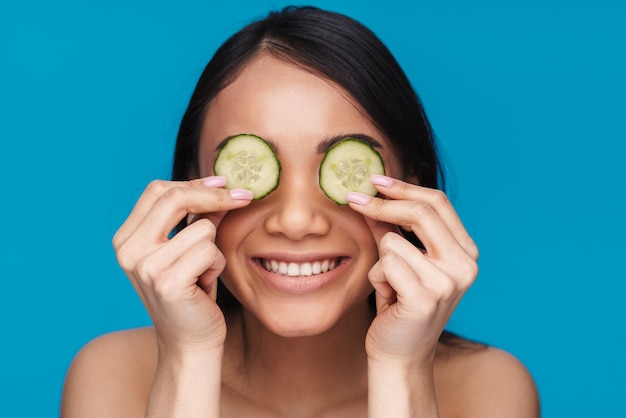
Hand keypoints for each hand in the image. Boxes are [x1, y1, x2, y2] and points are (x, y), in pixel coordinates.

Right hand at [112, 177, 252, 353]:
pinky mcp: (167, 282)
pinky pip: (210, 251)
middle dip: (214, 196)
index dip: (194, 182)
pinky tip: (205, 285)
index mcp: (127, 238)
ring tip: (204, 271)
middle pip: (175, 198)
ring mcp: (145, 266)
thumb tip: (225, 184)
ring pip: (202, 228)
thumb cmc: (192, 293)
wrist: (190, 342)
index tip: (224, 182)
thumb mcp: (189, 248)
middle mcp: (129, 250)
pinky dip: (217, 265)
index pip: (157, 190)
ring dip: (214, 247)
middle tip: (243, 198)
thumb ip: (199, 216)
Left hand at [347, 176, 478, 366]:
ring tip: (389, 285)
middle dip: (383, 204)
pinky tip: (388, 298)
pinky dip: (377, 279)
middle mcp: (465, 265)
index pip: (438, 202)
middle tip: (353, 200)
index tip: (374, 180)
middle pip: (421, 211)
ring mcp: (448, 283)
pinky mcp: (425, 298)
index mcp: (465, 251)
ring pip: (393, 241)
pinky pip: (386, 264)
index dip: (403, 187)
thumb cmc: (399, 304)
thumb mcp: (401, 259)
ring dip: (380, 261)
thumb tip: (371, 191)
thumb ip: (392, 226)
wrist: (400, 354)